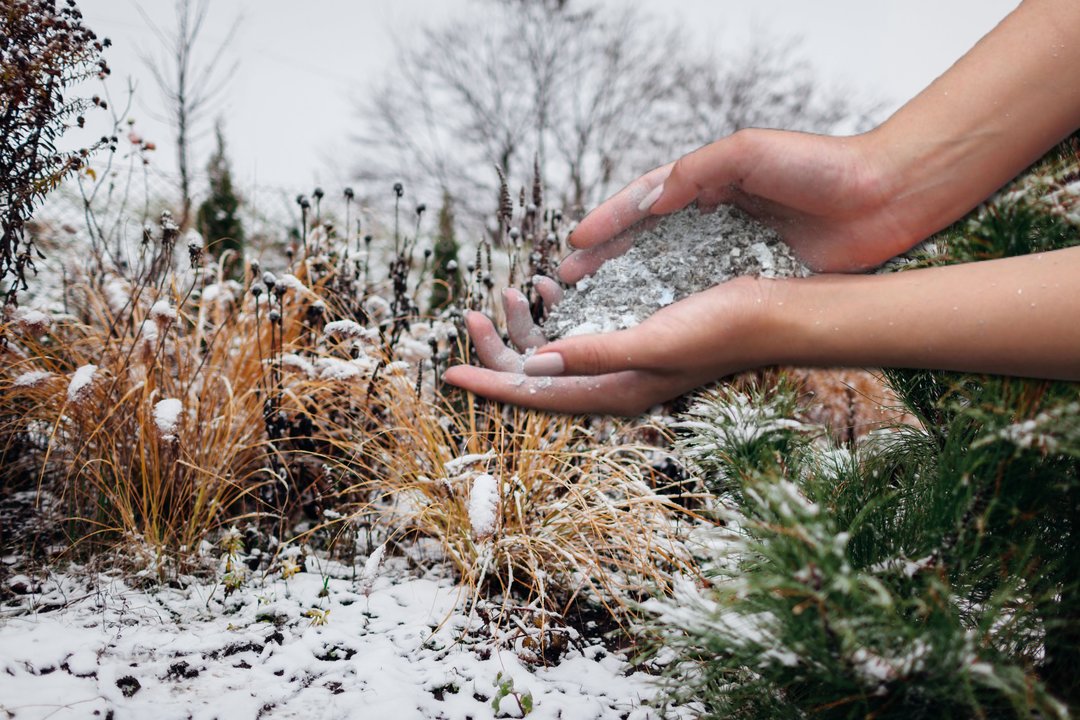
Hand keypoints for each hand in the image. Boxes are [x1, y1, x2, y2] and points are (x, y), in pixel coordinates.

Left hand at [441, 275, 772, 414]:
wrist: (775, 312)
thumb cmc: (721, 330)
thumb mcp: (653, 343)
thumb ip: (595, 355)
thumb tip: (535, 364)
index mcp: (614, 388)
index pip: (538, 393)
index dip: (492, 383)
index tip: (449, 374)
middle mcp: (615, 377)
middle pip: (540, 372)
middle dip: (501, 345)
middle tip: (471, 313)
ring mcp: (626, 356)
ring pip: (560, 347)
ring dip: (530, 322)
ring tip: (513, 289)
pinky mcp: (638, 331)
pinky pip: (583, 328)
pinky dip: (561, 310)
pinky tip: (554, 287)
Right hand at [561, 128, 923, 278]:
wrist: (887, 196)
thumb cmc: (821, 165)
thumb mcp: (749, 152)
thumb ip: (694, 173)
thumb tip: (646, 202)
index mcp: (706, 180)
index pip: (644, 200)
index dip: (608, 221)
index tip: (575, 241)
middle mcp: (712, 215)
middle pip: (645, 240)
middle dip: (606, 260)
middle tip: (568, 282)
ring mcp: (731, 248)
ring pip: (669, 270)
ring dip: (632, 288)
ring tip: (598, 306)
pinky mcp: (754, 276)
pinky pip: (704, 293)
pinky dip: (675, 307)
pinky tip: (652, 324)